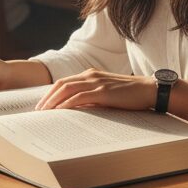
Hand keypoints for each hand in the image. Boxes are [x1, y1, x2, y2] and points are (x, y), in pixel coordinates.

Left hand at [35, 68, 154, 110]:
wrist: (149, 90)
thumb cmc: (130, 94)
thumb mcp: (107, 93)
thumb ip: (92, 97)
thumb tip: (77, 110)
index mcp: (91, 74)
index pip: (64, 82)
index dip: (51, 93)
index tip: (43, 104)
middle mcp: (91, 75)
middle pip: (61, 84)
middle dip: (47, 97)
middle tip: (38, 110)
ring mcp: (96, 82)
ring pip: (67, 89)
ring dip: (53, 101)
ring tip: (45, 112)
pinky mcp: (103, 92)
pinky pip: (80, 97)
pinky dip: (67, 103)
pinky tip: (61, 111)